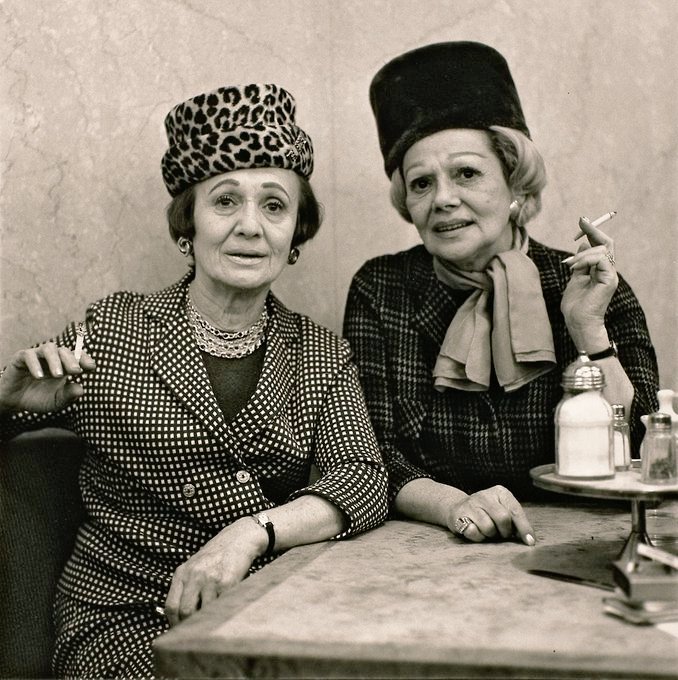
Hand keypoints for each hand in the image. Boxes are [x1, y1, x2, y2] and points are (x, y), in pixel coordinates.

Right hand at [0, 341, 94, 413]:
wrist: (15, 402)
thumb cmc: (40, 399)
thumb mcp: (56, 401)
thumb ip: (68, 395)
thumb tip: (81, 390)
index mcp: (65, 366)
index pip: (78, 356)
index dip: (85, 359)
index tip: (91, 367)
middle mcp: (53, 358)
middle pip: (65, 351)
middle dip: (72, 360)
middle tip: (76, 371)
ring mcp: (37, 356)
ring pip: (49, 348)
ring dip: (55, 360)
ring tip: (58, 375)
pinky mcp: (21, 358)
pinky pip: (29, 355)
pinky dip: (35, 364)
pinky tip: (39, 376)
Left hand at [164, 517, 266, 625]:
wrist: (239, 538)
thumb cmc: (216, 556)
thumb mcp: (194, 566)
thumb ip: (186, 587)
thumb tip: (179, 618)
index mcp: (182, 572)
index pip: (171, 606)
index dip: (174, 623)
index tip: (180, 631)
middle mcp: (194, 575)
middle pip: (184, 611)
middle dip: (189, 626)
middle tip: (196, 632)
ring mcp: (210, 578)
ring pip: (202, 612)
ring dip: (207, 620)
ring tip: (211, 622)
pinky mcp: (227, 582)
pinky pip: (220, 605)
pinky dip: (221, 612)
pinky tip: (224, 610)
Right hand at [446, 485, 534, 544]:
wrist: (457, 507)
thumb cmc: (487, 513)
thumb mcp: (503, 511)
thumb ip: (515, 521)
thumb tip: (529, 539)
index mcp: (500, 492)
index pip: (515, 511)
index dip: (524, 528)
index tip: (530, 542)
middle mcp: (485, 495)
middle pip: (503, 519)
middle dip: (504, 531)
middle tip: (501, 533)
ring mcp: (471, 504)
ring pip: (488, 527)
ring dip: (490, 535)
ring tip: (486, 530)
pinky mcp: (459, 514)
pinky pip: (474, 532)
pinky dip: (477, 536)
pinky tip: (475, 530)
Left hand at [561, 217, 617, 348]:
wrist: (578, 322)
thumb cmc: (575, 305)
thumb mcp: (575, 278)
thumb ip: (580, 263)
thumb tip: (582, 246)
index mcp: (600, 270)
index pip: (601, 245)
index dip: (592, 232)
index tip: (582, 221)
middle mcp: (608, 271)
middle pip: (606, 243)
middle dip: (592, 230)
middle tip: (581, 221)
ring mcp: (610, 275)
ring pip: (602, 249)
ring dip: (582, 254)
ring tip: (569, 265)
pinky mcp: (609, 280)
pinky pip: (600, 259)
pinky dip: (586, 259)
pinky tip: (575, 268)